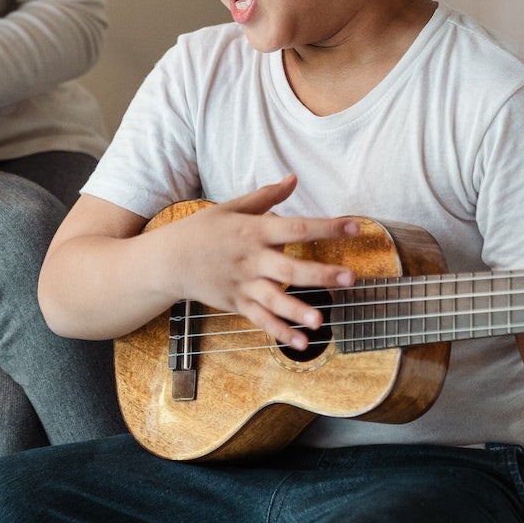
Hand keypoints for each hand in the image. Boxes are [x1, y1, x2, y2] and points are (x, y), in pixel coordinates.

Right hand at [158, 175, 359, 350]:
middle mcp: (250, 260)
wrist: (168, 260)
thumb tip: (293, 179)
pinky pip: (261, 320)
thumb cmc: (202, 230)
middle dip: (320, 274)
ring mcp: (243, 284)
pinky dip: (280, 332)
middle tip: (350, 278)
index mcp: (252, 231)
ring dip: (298, 310)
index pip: (295, 228)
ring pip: (275, 300)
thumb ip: (266, 197)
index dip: (326, 228)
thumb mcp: (231, 207)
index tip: (355, 227)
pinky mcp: (236, 304)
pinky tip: (302, 343)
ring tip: (322, 320)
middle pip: (289, 269)